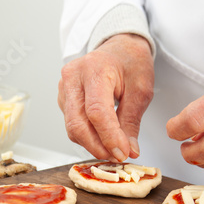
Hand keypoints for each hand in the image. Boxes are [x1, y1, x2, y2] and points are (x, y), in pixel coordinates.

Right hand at [58, 34, 153, 161]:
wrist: (119, 47)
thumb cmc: (131, 62)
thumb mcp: (140, 90)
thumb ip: (132, 122)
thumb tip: (130, 151)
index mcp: (95, 69)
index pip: (96, 111)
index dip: (109, 137)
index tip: (123, 153)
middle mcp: (73, 77)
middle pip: (78, 124)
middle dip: (98, 146)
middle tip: (118, 156)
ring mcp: (64, 87)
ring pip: (72, 127)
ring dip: (93, 144)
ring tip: (113, 148)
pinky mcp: (62, 97)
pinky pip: (71, 124)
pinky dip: (87, 136)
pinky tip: (103, 137)